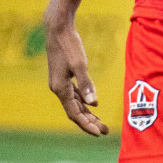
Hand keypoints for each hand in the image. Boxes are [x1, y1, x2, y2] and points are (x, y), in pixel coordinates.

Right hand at [44, 17, 107, 136]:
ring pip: (75, 103)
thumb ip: (86, 84)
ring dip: (88, 113)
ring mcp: (60, 83)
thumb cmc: (69, 45)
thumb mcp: (80, 64)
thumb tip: (94, 103)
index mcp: (60, 89)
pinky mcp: (64, 76)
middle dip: (89, 122)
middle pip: (75, 111)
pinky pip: (75, 94)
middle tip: (105, 131)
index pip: (75, 113)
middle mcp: (58, 89)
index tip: (98, 133)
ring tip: (101, 123)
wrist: (57, 29)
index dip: (87, 124)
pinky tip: (94, 105)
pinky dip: (84, 101)